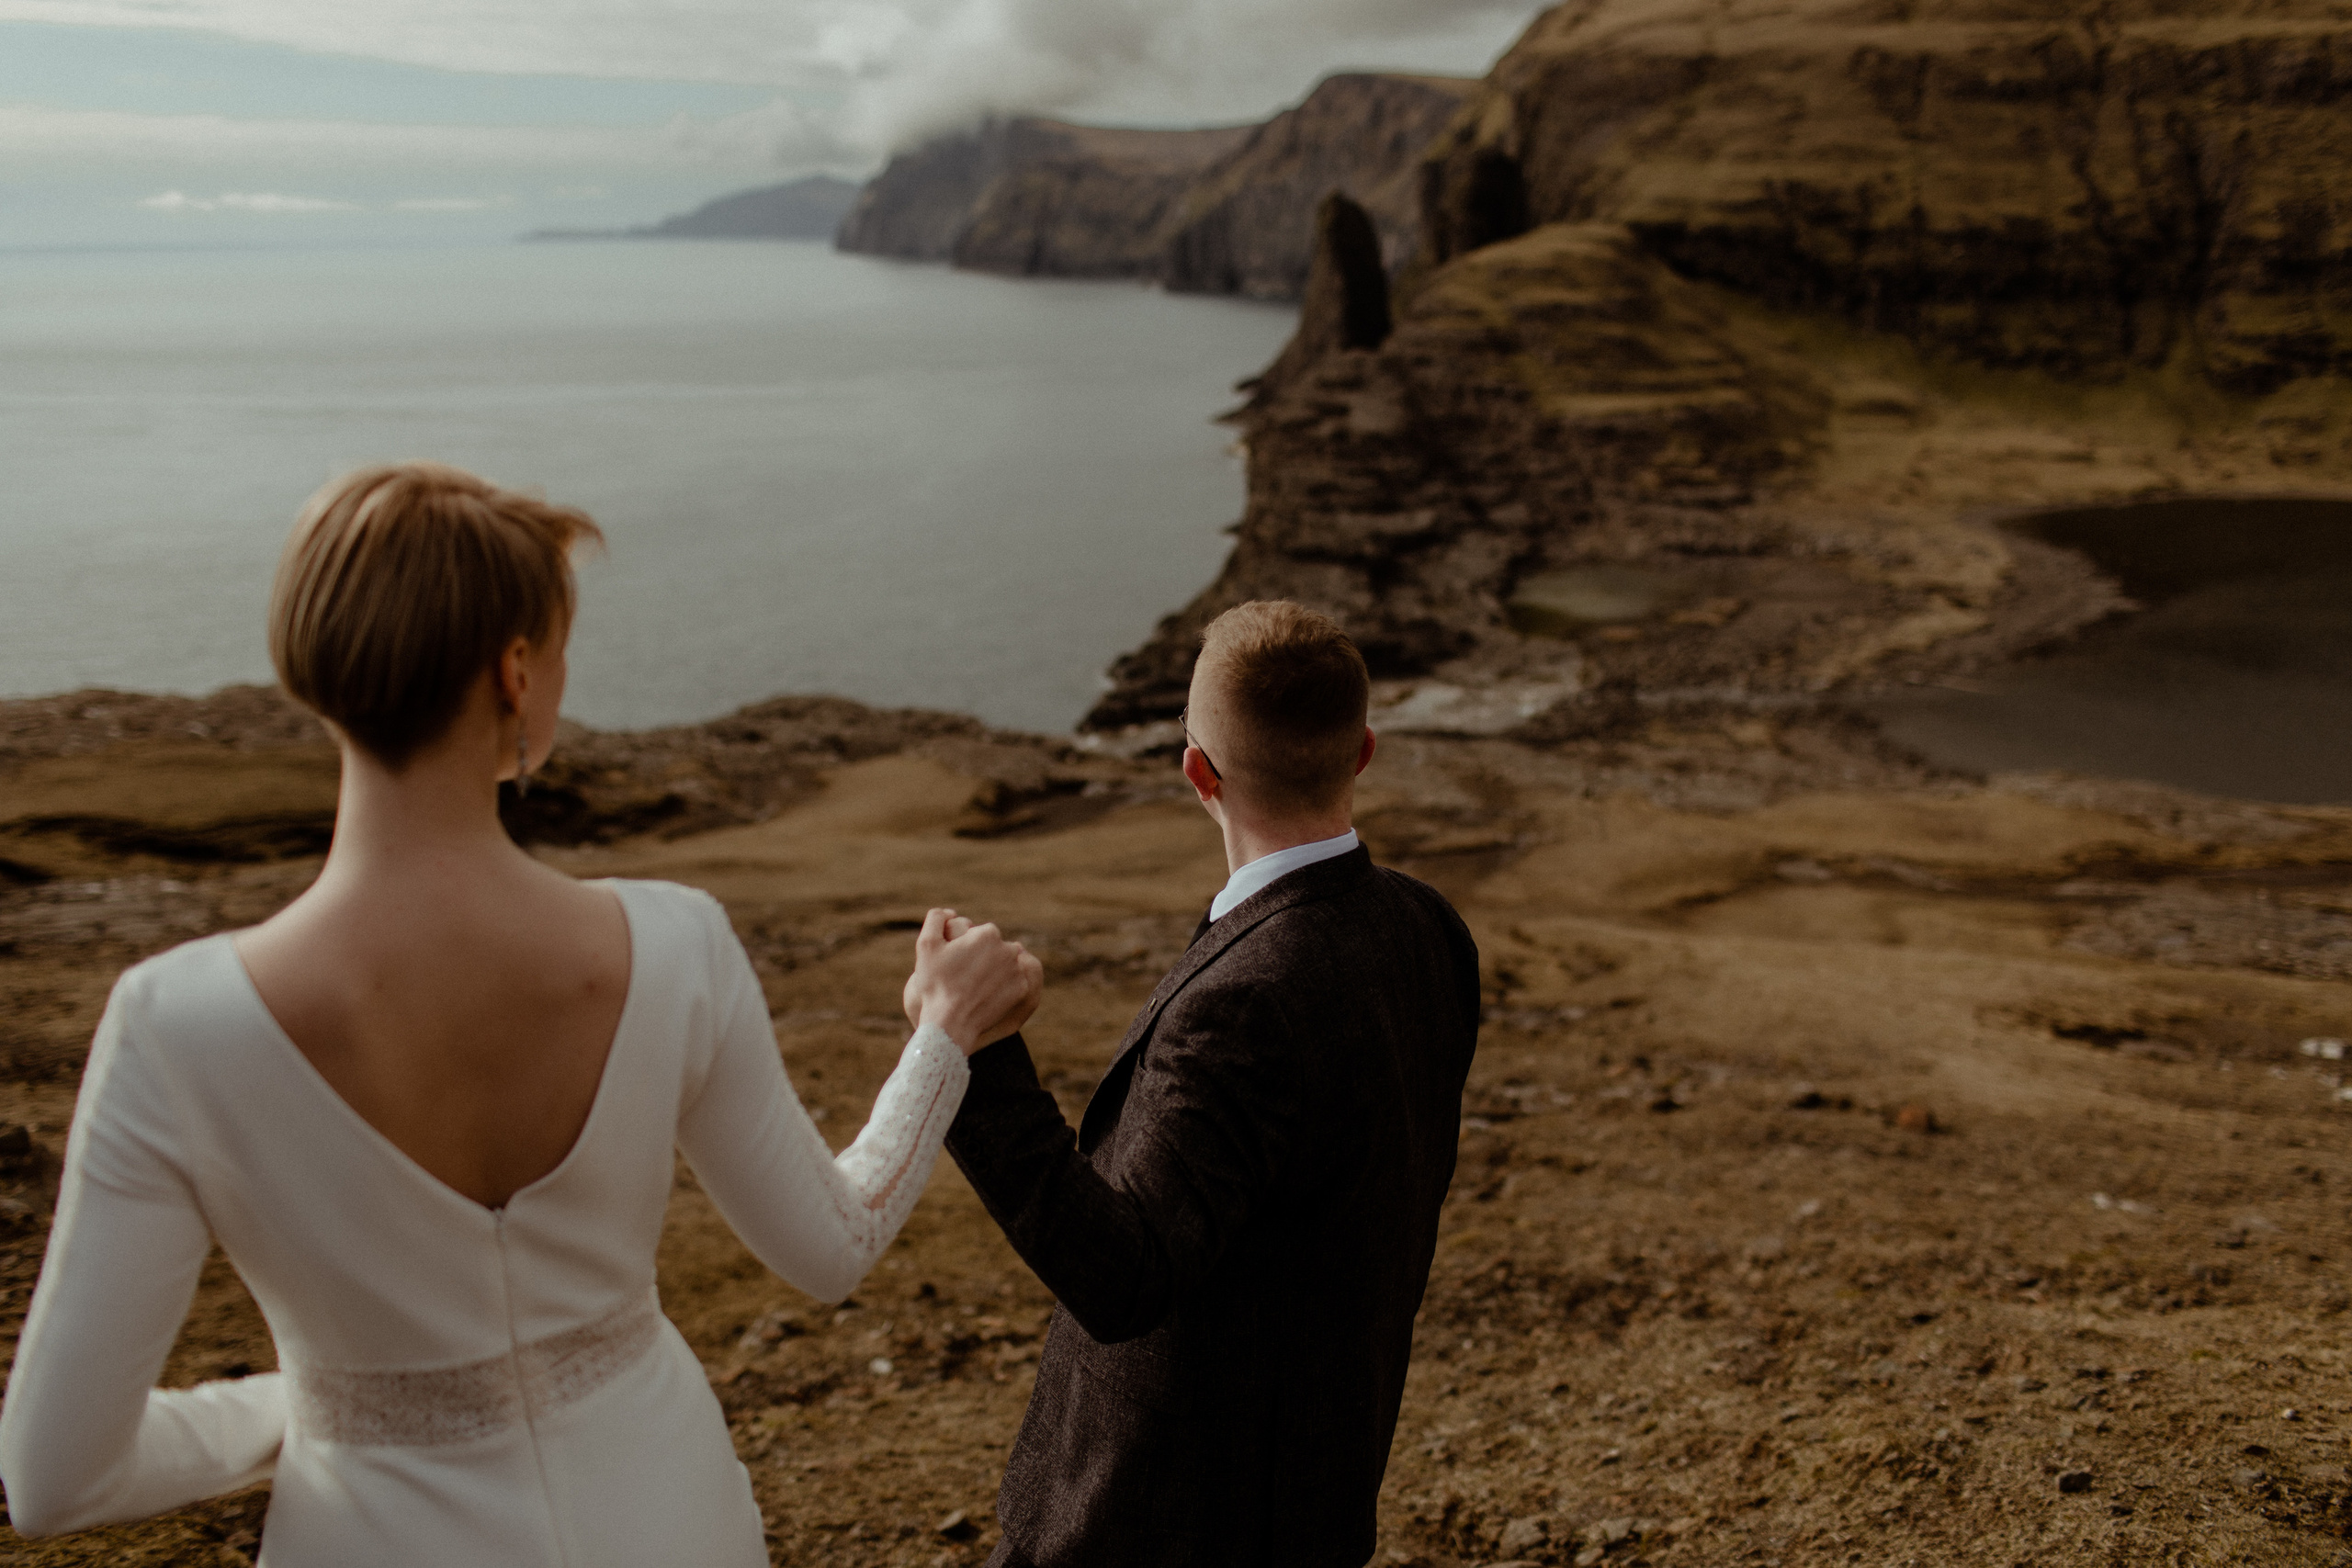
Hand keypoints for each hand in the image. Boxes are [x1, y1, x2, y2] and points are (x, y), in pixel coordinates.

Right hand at [903, 908, 1032, 1055]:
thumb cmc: (935, 983)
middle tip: (962, 975)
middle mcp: (1008, 949)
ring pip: (1003, 963)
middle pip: (992, 948)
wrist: (950, 1023)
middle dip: (980, 957)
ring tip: (972, 986)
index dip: (964, 947)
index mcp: (988, 934)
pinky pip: (1011, 981)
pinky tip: (984, 995)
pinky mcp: (1022, 989)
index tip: (954, 962)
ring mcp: (1017, 970)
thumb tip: (950, 912)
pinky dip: (1001, 986)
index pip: (978, 934)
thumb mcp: (926, 945)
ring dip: (991, 970)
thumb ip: (936, 918)